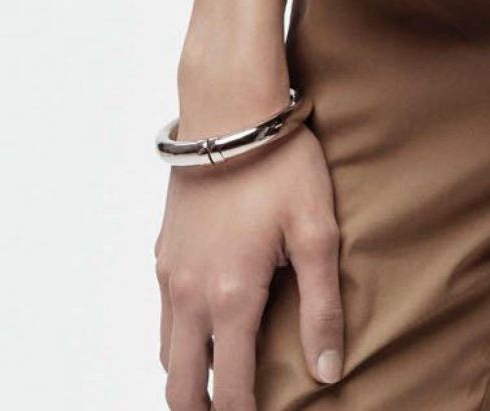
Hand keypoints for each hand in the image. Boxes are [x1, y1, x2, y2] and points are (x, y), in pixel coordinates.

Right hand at [154, 123, 343, 407]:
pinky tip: (206, 325)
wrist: (228, 109)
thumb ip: (321, 307)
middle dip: (203, 410)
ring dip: (188, 375)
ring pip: (167, 352)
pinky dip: (180, 336)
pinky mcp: (164, 250)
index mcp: (229, 298)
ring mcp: (170, 273)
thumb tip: (327, 372)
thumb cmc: (280, 165)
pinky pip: (163, 314)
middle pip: (181, 386)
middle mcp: (189, 295)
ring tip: (221, 379)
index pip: (229, 389)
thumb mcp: (316, 231)